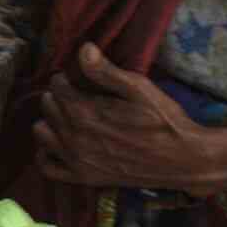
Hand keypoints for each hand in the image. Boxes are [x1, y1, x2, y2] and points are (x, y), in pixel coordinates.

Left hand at [35, 43, 226, 197]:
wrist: (185, 160)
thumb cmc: (164, 120)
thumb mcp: (139, 89)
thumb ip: (106, 71)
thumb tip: (83, 49)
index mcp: (85, 112)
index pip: (56, 86)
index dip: (66, 78)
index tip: (77, 79)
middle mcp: (74, 137)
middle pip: (48, 106)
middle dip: (58, 96)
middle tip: (76, 95)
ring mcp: (77, 159)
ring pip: (41, 132)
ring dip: (51, 121)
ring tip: (68, 117)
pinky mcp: (84, 177)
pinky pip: (47, 167)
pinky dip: (47, 154)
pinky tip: (59, 143)